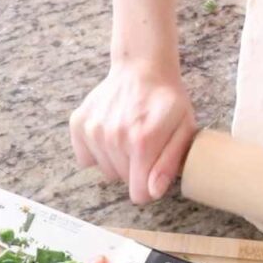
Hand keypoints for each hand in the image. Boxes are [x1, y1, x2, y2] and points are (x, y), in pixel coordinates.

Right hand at [70, 61, 195, 203]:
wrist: (143, 68)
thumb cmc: (168, 100)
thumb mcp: (184, 129)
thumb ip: (169, 163)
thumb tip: (152, 191)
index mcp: (142, 143)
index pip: (139, 193)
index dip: (149, 186)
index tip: (154, 170)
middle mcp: (113, 139)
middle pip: (123, 180)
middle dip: (136, 169)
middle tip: (146, 144)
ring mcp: (93, 131)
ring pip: (105, 170)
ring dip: (118, 159)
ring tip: (130, 134)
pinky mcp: (79, 124)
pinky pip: (86, 158)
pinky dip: (98, 151)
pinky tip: (112, 133)